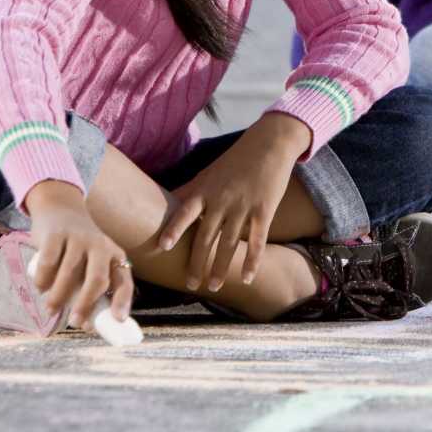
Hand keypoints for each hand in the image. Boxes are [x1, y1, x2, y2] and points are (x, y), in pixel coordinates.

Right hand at [24, 180, 132, 325]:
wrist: (61, 210)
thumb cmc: (78, 249)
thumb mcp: (92, 264)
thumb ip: (91, 290)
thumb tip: (87, 325)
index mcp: (114, 256)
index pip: (123, 281)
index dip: (122, 301)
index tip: (117, 320)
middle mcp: (101, 246)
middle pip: (97, 279)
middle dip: (86, 304)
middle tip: (75, 322)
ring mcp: (78, 238)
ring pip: (70, 274)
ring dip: (59, 297)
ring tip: (51, 309)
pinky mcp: (56, 234)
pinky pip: (49, 262)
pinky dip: (44, 280)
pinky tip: (41, 288)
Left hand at [157, 112, 309, 291]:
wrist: (269, 144)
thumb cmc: (235, 160)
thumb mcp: (208, 172)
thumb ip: (188, 191)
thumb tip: (162, 202)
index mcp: (205, 190)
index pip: (185, 211)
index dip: (174, 228)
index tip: (163, 246)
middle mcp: (222, 200)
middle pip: (207, 235)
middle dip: (198, 262)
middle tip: (191, 285)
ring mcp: (244, 206)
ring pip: (230, 243)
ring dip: (222, 267)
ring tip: (214, 287)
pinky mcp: (264, 210)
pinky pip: (257, 240)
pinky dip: (252, 261)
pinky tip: (247, 278)